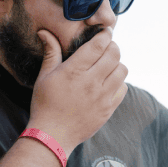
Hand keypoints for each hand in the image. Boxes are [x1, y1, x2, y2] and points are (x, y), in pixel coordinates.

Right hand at [29, 28, 127, 152]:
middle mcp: (91, 82)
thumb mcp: (44, 76)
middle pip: (114, 55)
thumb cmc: (45, 104)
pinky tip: (109, 82)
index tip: (106, 32)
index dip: (105, 35)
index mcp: (74, 71)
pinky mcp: (108, 109)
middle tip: (107, 47)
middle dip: (113, 47)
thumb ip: (51, 52)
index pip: (98, 46)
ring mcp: (102, 97)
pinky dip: (119, 82)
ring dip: (117, 64)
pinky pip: (123, 89)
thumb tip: (44, 31)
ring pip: (122, 70)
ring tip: (109, 65)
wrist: (53, 135)